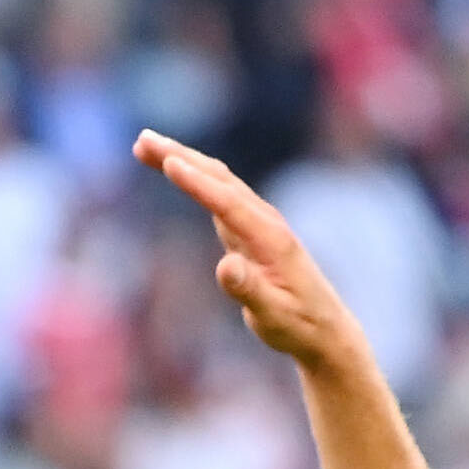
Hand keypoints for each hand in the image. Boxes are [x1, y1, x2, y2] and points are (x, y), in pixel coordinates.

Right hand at [136, 130, 370, 376]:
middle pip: (220, 179)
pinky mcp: (251, 228)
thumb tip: (224, 266)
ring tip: (145, 146)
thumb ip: (249, 291)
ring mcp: (259, 222)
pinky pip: (219, 192)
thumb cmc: (299, 326)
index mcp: (271, 240)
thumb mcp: (273, 317)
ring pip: (218, 180)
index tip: (168, 162)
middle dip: (181, 157)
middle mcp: (266, 223)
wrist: (326, 328)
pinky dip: (195, 175)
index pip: (228, 204)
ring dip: (184, 159)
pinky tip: (176, 167)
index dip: (198, 183)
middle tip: (142, 140)